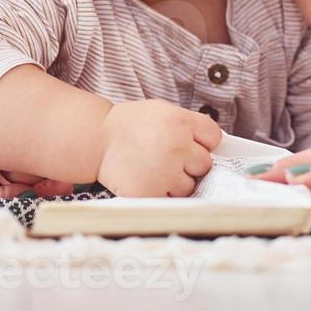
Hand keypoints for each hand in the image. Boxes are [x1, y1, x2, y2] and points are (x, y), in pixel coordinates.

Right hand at [95, 100, 221, 196]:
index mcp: (180, 122)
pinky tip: (148, 180)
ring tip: (156, 169)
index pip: (214, 137)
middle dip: (191, 163)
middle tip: (170, 157)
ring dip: (177, 181)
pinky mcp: (152, 193)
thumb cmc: (131, 125)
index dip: (205, 142)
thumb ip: (188, 125)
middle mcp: (176, 147)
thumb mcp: (162, 111)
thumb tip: (213, 145)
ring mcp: (165, 172)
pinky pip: (171, 199)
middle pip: (205, 164)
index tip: (193, 144)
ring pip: (189, 186)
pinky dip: (162, 193)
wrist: (96, 140)